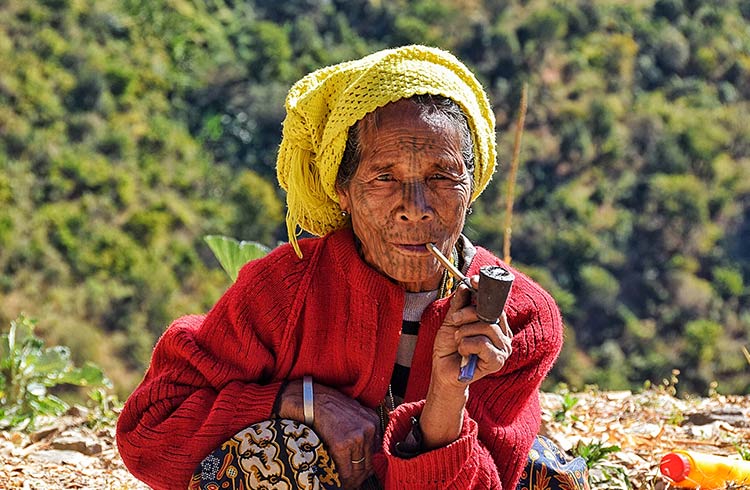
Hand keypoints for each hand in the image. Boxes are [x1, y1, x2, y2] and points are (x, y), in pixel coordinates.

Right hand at [278, 380, 380, 488]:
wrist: (312, 400)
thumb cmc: (329, 405)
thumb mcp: (353, 412)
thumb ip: (362, 428)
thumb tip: (363, 451)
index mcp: (373, 421)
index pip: (376, 452)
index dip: (367, 465)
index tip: (360, 472)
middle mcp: (368, 429)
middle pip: (369, 463)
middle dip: (360, 475)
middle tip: (352, 482)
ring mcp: (356, 437)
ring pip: (358, 469)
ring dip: (352, 480)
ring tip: (345, 483)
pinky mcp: (342, 445)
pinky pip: (345, 471)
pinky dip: (342, 479)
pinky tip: (337, 481)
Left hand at [420, 276, 512, 448]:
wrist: (443, 371)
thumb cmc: (449, 347)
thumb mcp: (452, 321)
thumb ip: (460, 304)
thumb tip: (465, 285)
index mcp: (496, 323)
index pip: (495, 303)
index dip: (484, 290)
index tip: (473, 280)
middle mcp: (503, 335)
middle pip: (490, 313)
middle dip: (467, 314)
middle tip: (454, 321)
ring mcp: (503, 348)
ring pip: (486, 327)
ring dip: (465, 332)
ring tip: (459, 342)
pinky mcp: (497, 361)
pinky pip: (483, 343)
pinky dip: (467, 345)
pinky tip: (463, 353)